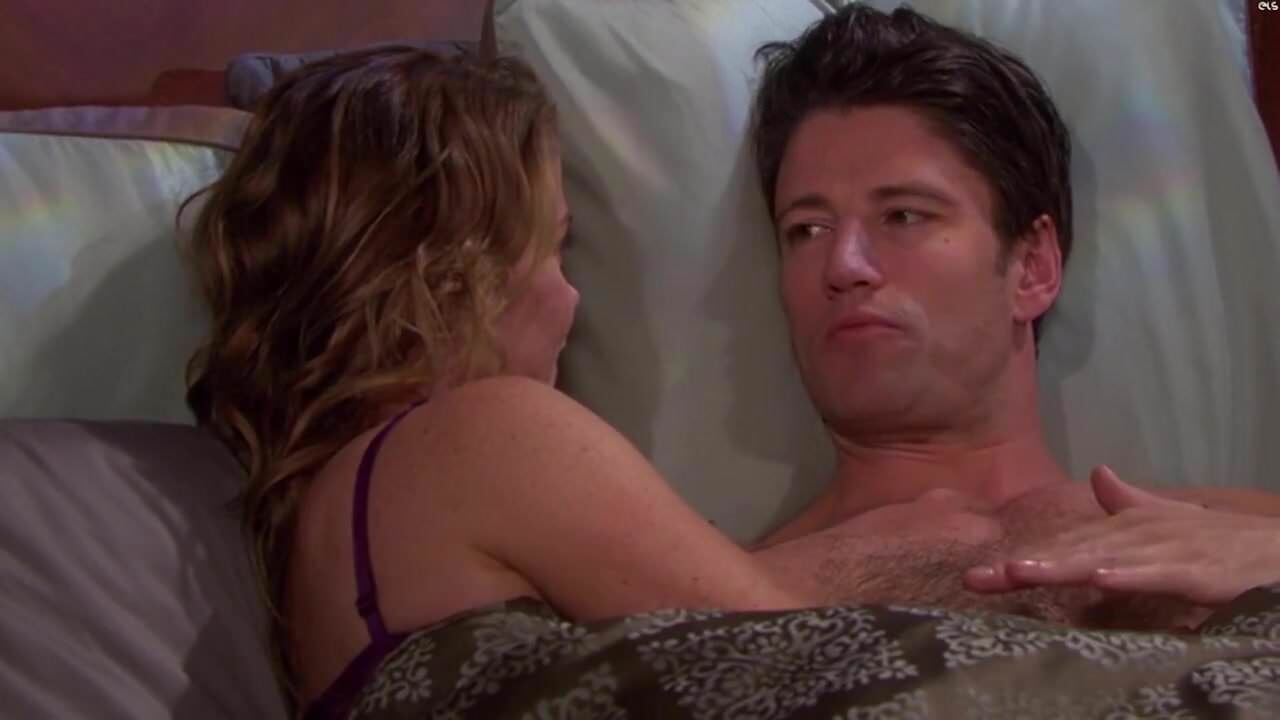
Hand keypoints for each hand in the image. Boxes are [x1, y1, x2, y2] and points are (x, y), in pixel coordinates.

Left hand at [964, 466, 1279, 605]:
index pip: (1062, 547)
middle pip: (1070, 552)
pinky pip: (1158, 575)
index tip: (977, 574)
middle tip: (977, 577)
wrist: (1278, 550)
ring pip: (1103, 560)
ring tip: (1019, 572)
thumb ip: (1129, 502)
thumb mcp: (1168, 521)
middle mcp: (1135, 536)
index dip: (1021, 558)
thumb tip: (1098, 473)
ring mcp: (1164, 551)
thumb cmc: (1220, 542)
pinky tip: (1099, 578)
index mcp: (1123, 530)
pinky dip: (1129, 574)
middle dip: (1024, 565)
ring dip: (1061, 565)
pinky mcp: (1196, 571)